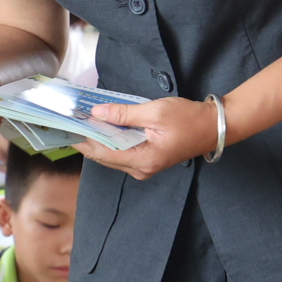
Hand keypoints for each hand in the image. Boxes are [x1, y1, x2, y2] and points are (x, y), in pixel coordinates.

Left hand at [77, 95, 221, 181]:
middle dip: (87, 138)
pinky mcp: (148, 159)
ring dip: (97, 138)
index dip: (82, 139)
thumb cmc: (188, 119)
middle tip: (70, 120)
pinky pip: (122, 151)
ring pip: (112, 154)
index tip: (66, 126)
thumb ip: (124, 114)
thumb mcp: (154, 112)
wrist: (215, 126)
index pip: (101, 152)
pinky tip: (102, 125)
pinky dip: (111, 139)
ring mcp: (144, 166)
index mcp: (142, 160)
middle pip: (104, 155)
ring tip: (82, 120)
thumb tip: (97, 113)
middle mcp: (140, 169)